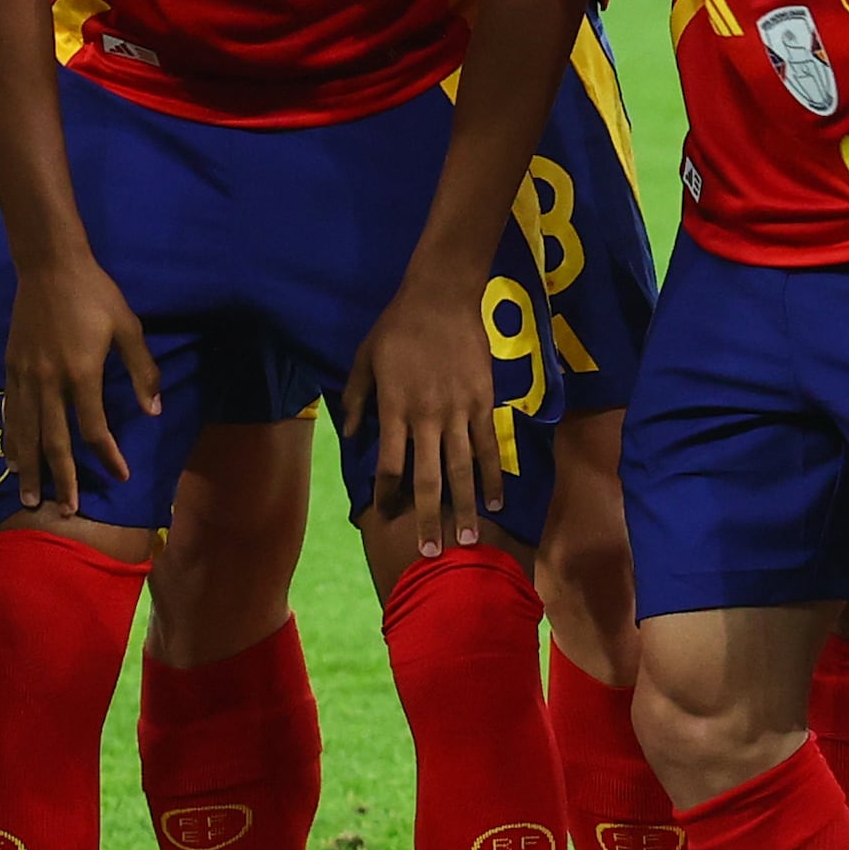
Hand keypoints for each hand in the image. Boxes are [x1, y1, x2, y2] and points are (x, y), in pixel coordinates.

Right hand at [5, 247, 158, 515]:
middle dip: (62, 478)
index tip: (120, 476)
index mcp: (81, 373)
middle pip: (54, 441)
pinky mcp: (10, 368)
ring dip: (30, 468)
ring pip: (25, 432)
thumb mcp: (129, 327)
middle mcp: (49, 381)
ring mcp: (25, 376)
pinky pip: (9, 414)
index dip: (108, 456)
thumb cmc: (95, 294)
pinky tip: (13, 460)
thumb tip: (154, 410)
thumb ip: (143, 370)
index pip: (93, 428)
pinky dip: (11, 441)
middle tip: (66, 511)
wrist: (49, 265)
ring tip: (30, 497)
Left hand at [340, 265, 509, 557]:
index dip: (387, 495)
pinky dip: (492, 475)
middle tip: (433, 553)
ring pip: (462, 468)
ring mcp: (459, 411)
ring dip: (464, 506)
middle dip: (429, 517)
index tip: (387, 518)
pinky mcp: (483, 402)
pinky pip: (488, 445)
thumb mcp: (363, 360)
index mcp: (394, 409)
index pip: (389, 464)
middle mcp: (427, 417)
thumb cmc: (397, 327)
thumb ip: (356, 400)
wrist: (442, 296)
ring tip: (468, 538)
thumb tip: (353, 435)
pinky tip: (495, 501)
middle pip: (428, 477)